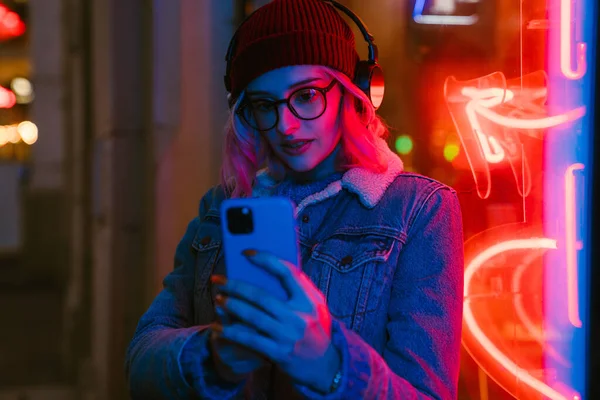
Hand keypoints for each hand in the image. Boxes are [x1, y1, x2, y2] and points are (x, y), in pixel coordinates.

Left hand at [211, 249, 340, 392]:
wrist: (326, 366)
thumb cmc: (315, 329)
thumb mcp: (316, 306)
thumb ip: (298, 290)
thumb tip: (267, 270)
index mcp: (309, 299)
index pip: (288, 273)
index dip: (266, 260)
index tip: (247, 253)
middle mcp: (299, 316)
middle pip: (262, 296)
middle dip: (236, 286)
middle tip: (219, 280)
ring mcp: (288, 335)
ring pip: (253, 316)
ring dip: (232, 306)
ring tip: (219, 299)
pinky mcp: (279, 352)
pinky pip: (250, 339)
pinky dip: (232, 332)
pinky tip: (219, 327)